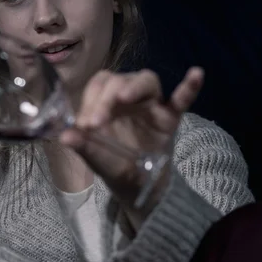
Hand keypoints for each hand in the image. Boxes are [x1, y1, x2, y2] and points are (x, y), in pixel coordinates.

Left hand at [60, 67, 203, 211]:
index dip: (90, 100)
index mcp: (107, 103)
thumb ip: (82, 146)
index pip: (98, 86)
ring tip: (123, 98)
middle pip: (119, 80)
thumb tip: (64, 136)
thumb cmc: (114, 165)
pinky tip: (197, 74)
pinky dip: (189, 87)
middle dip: (105, 98)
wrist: (137, 187)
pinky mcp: (171, 118)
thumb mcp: (96, 158)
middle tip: (96, 123)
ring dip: (134, 87)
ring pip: (146, 81)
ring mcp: (151, 106)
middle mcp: (128, 98)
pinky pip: (182, 99)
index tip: (83, 124)